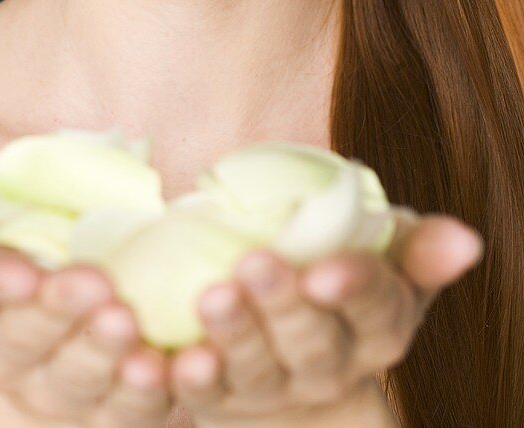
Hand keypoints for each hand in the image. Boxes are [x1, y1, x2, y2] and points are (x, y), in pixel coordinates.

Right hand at [0, 187, 173, 426]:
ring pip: (75, 378)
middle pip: (21, 339)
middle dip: (58, 312)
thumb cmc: (9, 243)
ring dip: (102, 352)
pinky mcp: (107, 411)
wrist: (60, 293)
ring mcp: (55, 389)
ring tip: (127, 322)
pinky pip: (125, 410)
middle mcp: (1, 358)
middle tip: (95, 284)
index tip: (25, 270)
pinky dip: (144, 391)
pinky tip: (160, 366)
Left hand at [165, 210, 484, 426]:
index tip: (325, 270)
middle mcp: (327, 366)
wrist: (283, 340)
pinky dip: (187, 380)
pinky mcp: (219, 396)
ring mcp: (271, 386)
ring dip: (234, 336)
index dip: (353, 289)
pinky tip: (171, 360)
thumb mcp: (384, 258)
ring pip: (256, 369)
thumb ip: (418, 248)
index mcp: (374, 328)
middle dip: (284, 305)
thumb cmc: (336, 275)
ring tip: (212, 298)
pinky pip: (203, 394)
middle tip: (255, 263)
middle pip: (312, 344)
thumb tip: (466, 240)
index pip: (373, 310)